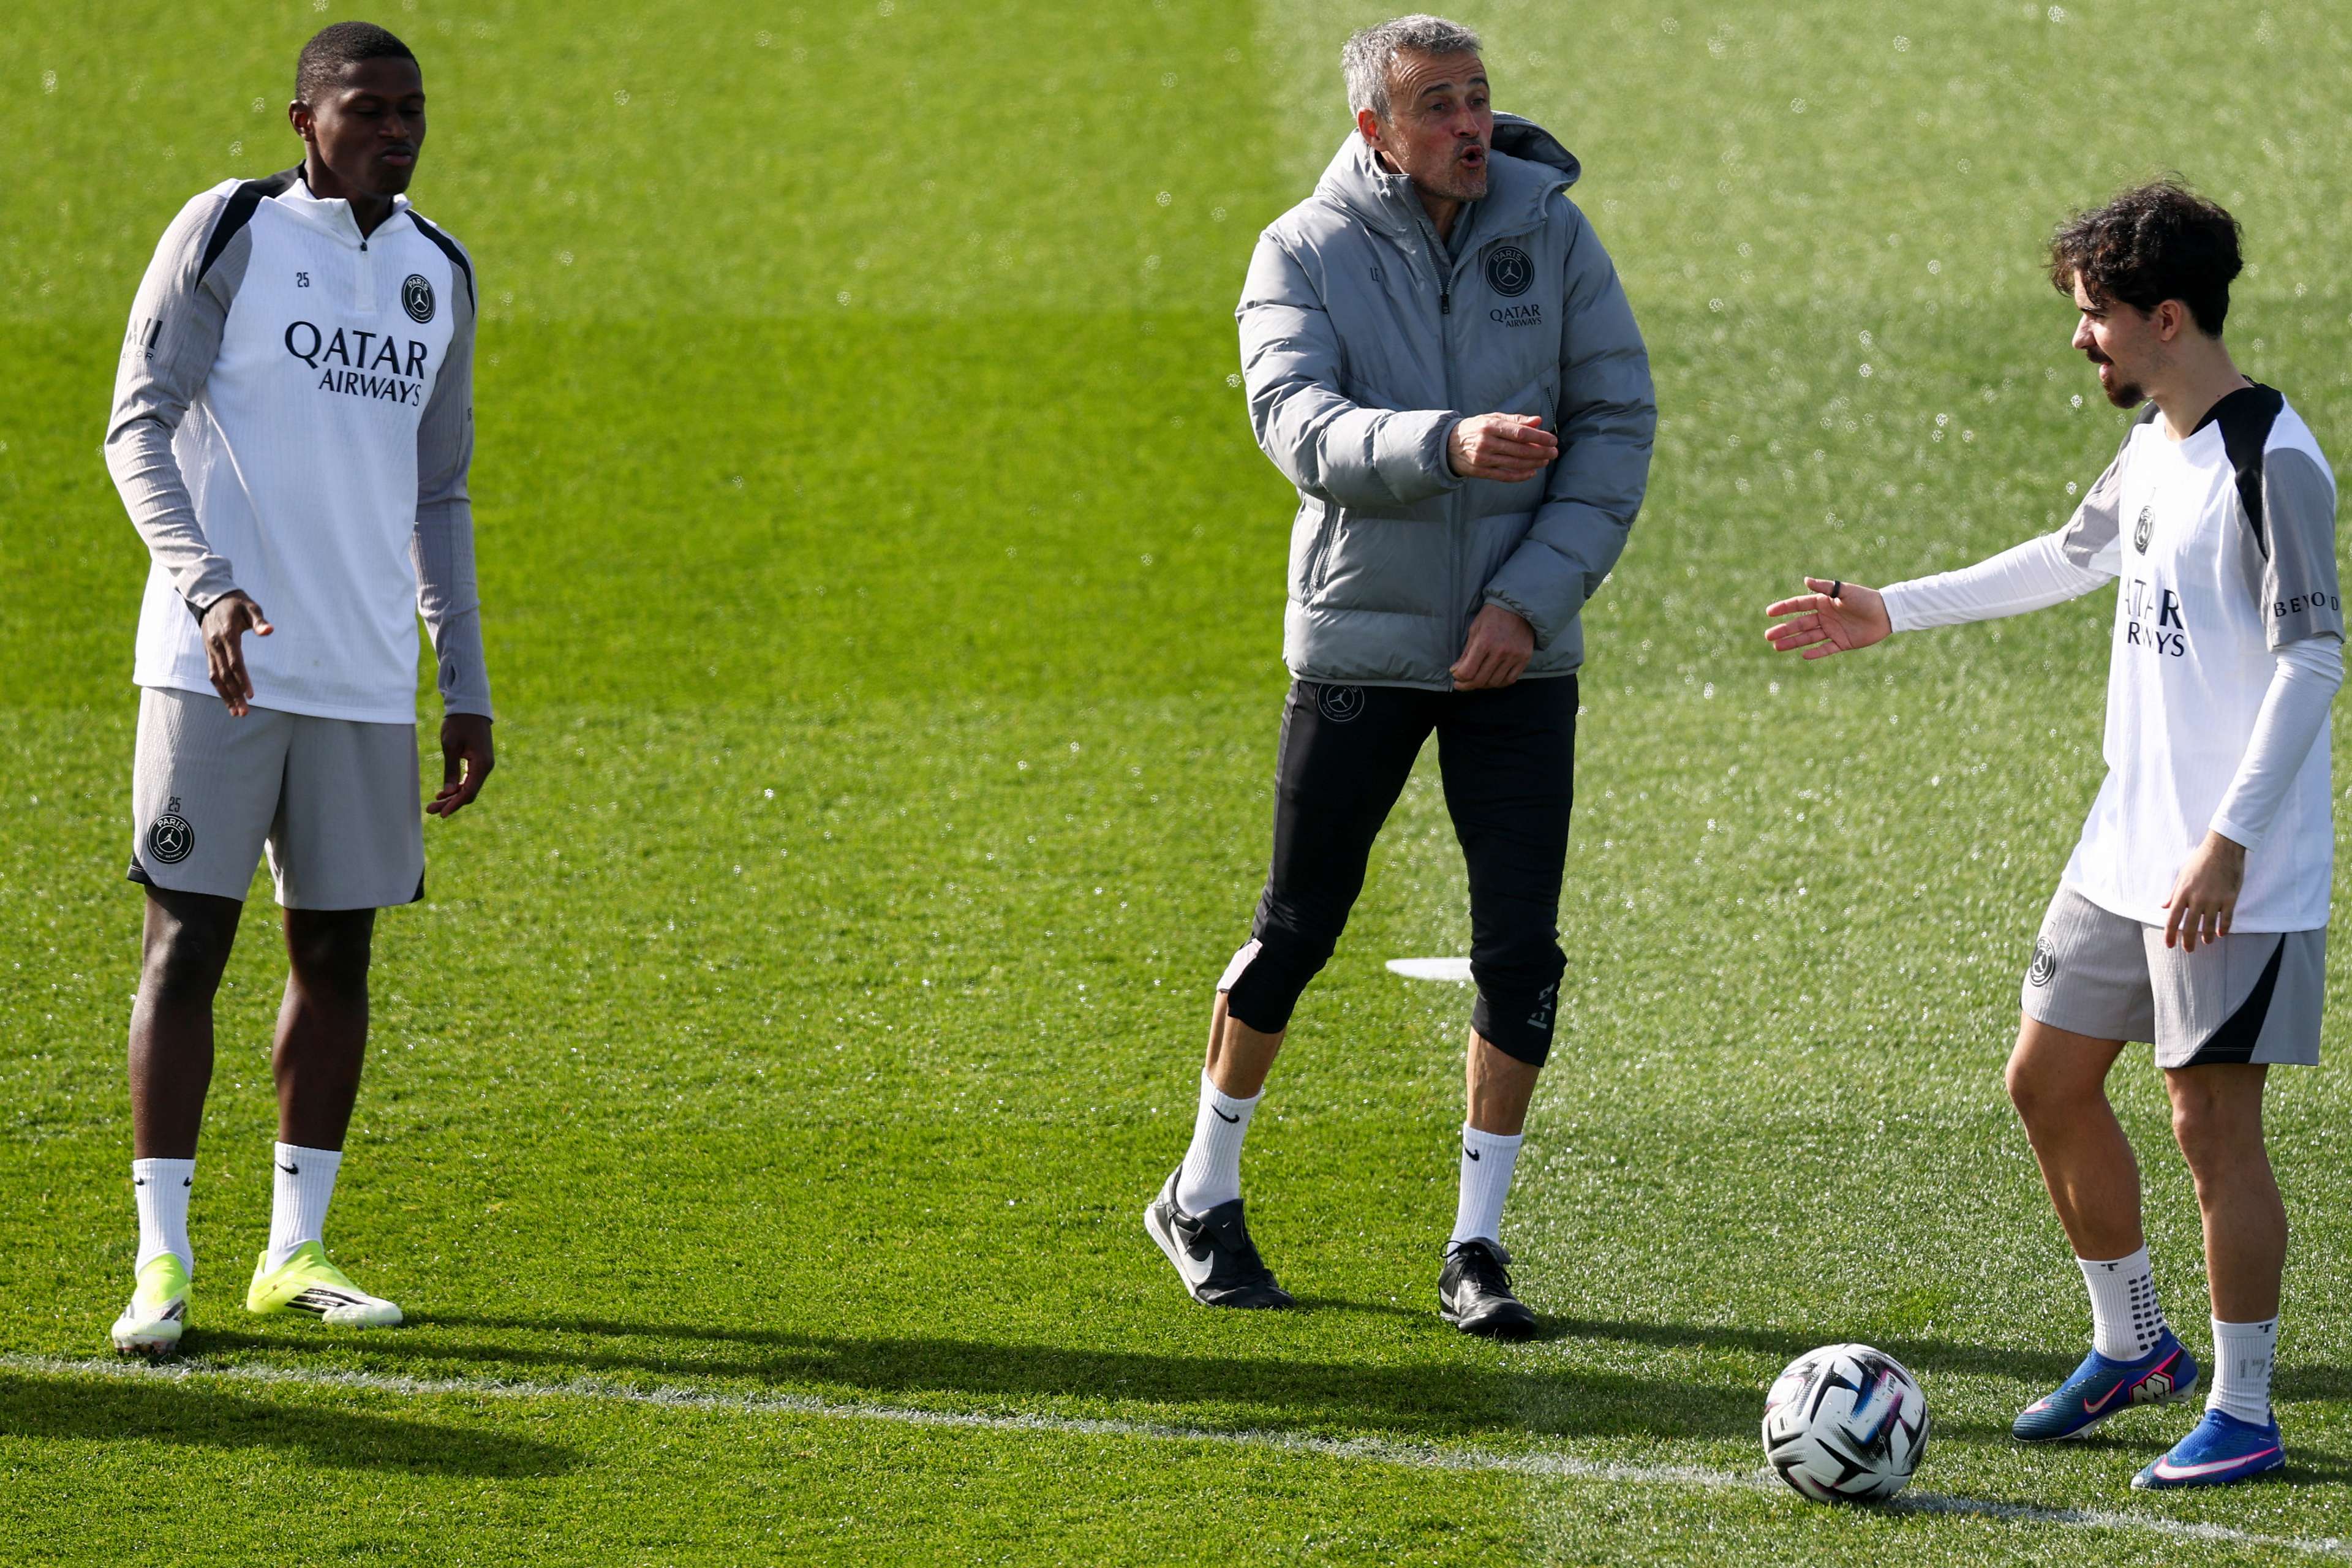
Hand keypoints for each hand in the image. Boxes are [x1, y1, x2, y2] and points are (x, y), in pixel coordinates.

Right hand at [199, 592, 272, 715]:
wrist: (211, 597)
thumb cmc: (236, 602)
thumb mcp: (250, 606)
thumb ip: (259, 621)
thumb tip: (270, 631)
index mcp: (227, 635)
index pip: (235, 663)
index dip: (242, 680)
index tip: (251, 696)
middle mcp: (215, 645)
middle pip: (224, 675)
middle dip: (234, 695)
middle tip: (244, 713)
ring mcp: (209, 649)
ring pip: (215, 678)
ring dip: (225, 696)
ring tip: (236, 713)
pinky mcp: (208, 652)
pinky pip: (212, 673)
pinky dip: (219, 688)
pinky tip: (228, 699)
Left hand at [430, 712, 494, 817]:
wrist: (470, 706)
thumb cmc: (459, 723)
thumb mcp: (451, 746)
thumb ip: (451, 770)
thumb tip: (449, 793)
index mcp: (482, 765)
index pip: (469, 792)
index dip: (455, 804)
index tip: (441, 814)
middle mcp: (486, 767)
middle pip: (469, 793)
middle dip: (450, 803)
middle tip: (430, 810)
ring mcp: (483, 765)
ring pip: (468, 788)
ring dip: (452, 797)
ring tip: (434, 803)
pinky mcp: (479, 761)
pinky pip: (469, 780)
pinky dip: (457, 787)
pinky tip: (444, 792)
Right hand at [1448, 414, 1558, 481]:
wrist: (1448, 445)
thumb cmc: (1476, 428)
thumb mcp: (1493, 418)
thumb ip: (1516, 420)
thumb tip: (1538, 421)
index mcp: (1490, 426)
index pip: (1519, 433)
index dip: (1539, 437)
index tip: (1552, 439)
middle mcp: (1486, 443)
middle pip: (1520, 450)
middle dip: (1541, 451)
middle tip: (1554, 452)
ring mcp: (1483, 459)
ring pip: (1514, 464)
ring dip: (1534, 463)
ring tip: (1546, 460)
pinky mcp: (1480, 472)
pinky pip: (1504, 476)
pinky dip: (1520, 475)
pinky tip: (1532, 472)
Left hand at [1451, 603, 1534, 689]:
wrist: (1517, 607)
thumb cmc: (1492, 616)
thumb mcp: (1474, 630)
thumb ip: (1466, 653)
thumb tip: (1456, 671)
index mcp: (1484, 642)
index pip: (1468, 671)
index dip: (1459, 678)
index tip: (1456, 676)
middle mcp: (1500, 651)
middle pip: (1480, 680)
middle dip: (1467, 685)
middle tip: (1462, 684)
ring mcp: (1514, 656)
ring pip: (1495, 682)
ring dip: (1483, 685)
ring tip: (1477, 680)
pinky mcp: (1524, 658)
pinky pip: (1510, 680)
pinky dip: (1500, 683)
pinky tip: (1493, 679)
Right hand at [1763, 577, 1891, 659]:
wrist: (1887, 613)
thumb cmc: (1866, 598)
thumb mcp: (1845, 591)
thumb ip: (1825, 587)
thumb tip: (1805, 580)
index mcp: (1824, 602)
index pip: (1799, 605)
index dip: (1784, 608)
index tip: (1769, 612)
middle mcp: (1825, 617)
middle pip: (1800, 624)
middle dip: (1784, 630)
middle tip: (1768, 636)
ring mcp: (1833, 630)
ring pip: (1808, 637)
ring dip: (1793, 642)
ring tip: (1777, 647)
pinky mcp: (1842, 643)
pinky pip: (1826, 649)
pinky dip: (1816, 653)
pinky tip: (1803, 655)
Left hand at [2162, 830, 2245, 951]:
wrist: (2222, 848)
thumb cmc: (2200, 860)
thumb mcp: (2182, 875)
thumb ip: (2174, 893)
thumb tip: (2164, 906)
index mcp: (2182, 893)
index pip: (2172, 918)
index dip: (2170, 934)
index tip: (2169, 945)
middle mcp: (2197, 898)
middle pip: (2190, 926)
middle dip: (2188, 941)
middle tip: (2188, 950)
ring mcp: (2214, 899)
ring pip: (2209, 925)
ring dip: (2207, 936)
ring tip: (2207, 942)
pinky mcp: (2230, 898)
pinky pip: (2226, 918)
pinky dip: (2224, 928)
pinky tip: (2222, 934)